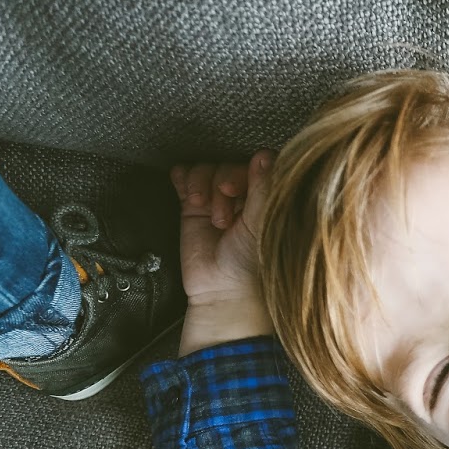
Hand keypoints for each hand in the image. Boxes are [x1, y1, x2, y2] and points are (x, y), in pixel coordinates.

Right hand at [170, 151, 275, 354]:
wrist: (224, 293)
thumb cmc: (251, 265)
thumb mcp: (262, 223)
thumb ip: (263, 188)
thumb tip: (264, 155)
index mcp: (266, 198)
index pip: (258, 164)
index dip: (247, 168)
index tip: (240, 187)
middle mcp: (243, 197)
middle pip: (229, 164)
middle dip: (225, 183)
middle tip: (224, 214)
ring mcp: (217, 200)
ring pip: (206, 169)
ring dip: (204, 186)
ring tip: (210, 215)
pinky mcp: (192, 208)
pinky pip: (184, 178)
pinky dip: (183, 177)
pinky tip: (186, 189)